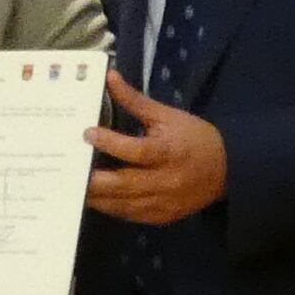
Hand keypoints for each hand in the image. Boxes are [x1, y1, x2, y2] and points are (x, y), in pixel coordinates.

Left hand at [83, 68, 227, 226]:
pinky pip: (129, 215)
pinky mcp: (161, 217)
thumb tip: (110, 77)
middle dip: (92, 180)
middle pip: (123, 185)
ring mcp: (162, 203)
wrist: (228, 170)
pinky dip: (110, 207)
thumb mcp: (167, 115)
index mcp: (168, 153)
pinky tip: (93, 199)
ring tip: (71, 186)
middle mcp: (164, 182)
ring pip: (121, 205)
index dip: (110, 143)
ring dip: (95, 198)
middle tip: (67, 169)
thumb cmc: (194, 138)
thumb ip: (136, 101)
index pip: (135, 151)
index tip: (87, 133)